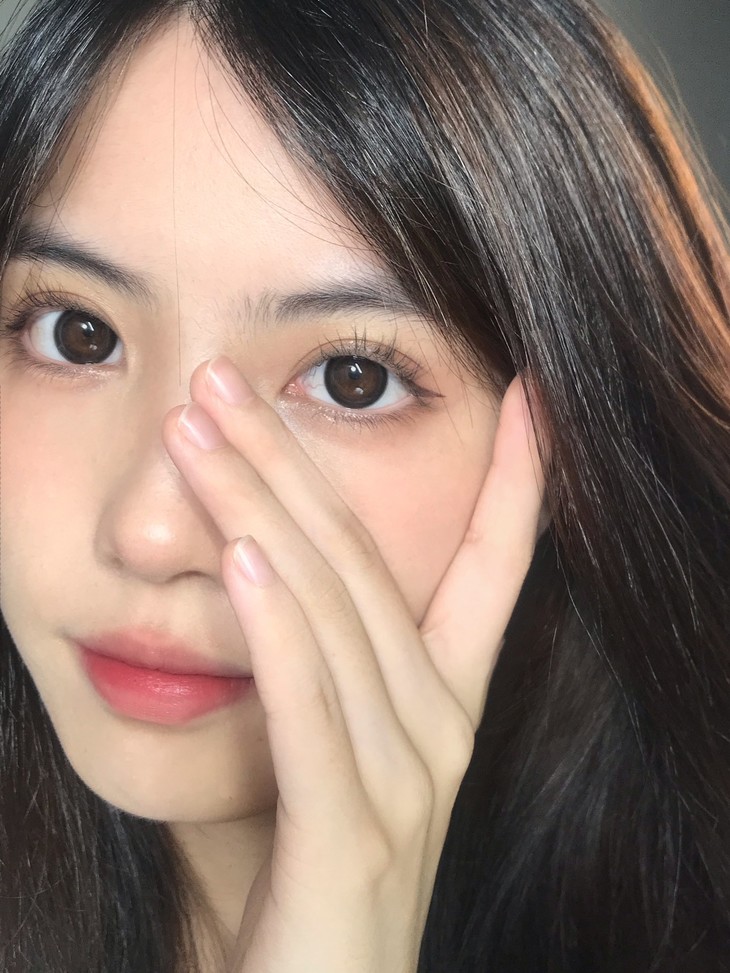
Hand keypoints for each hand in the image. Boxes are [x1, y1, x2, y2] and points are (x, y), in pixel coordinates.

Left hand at [163, 355, 547, 972]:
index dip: (518, 481)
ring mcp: (407, 786)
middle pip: (364, 564)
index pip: (495, 571)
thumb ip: (316, 667)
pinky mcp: (352, 841)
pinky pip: (312, 713)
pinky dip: (277, 631)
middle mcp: (441, 732)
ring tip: (199, 428)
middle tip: (225, 377)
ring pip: (330, 616)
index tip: (525, 393)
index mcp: (445, 706)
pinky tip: (239, 561)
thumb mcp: (325, 749)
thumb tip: (261, 570)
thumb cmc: (306, 871)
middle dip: (291, 458)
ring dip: (258, 511)